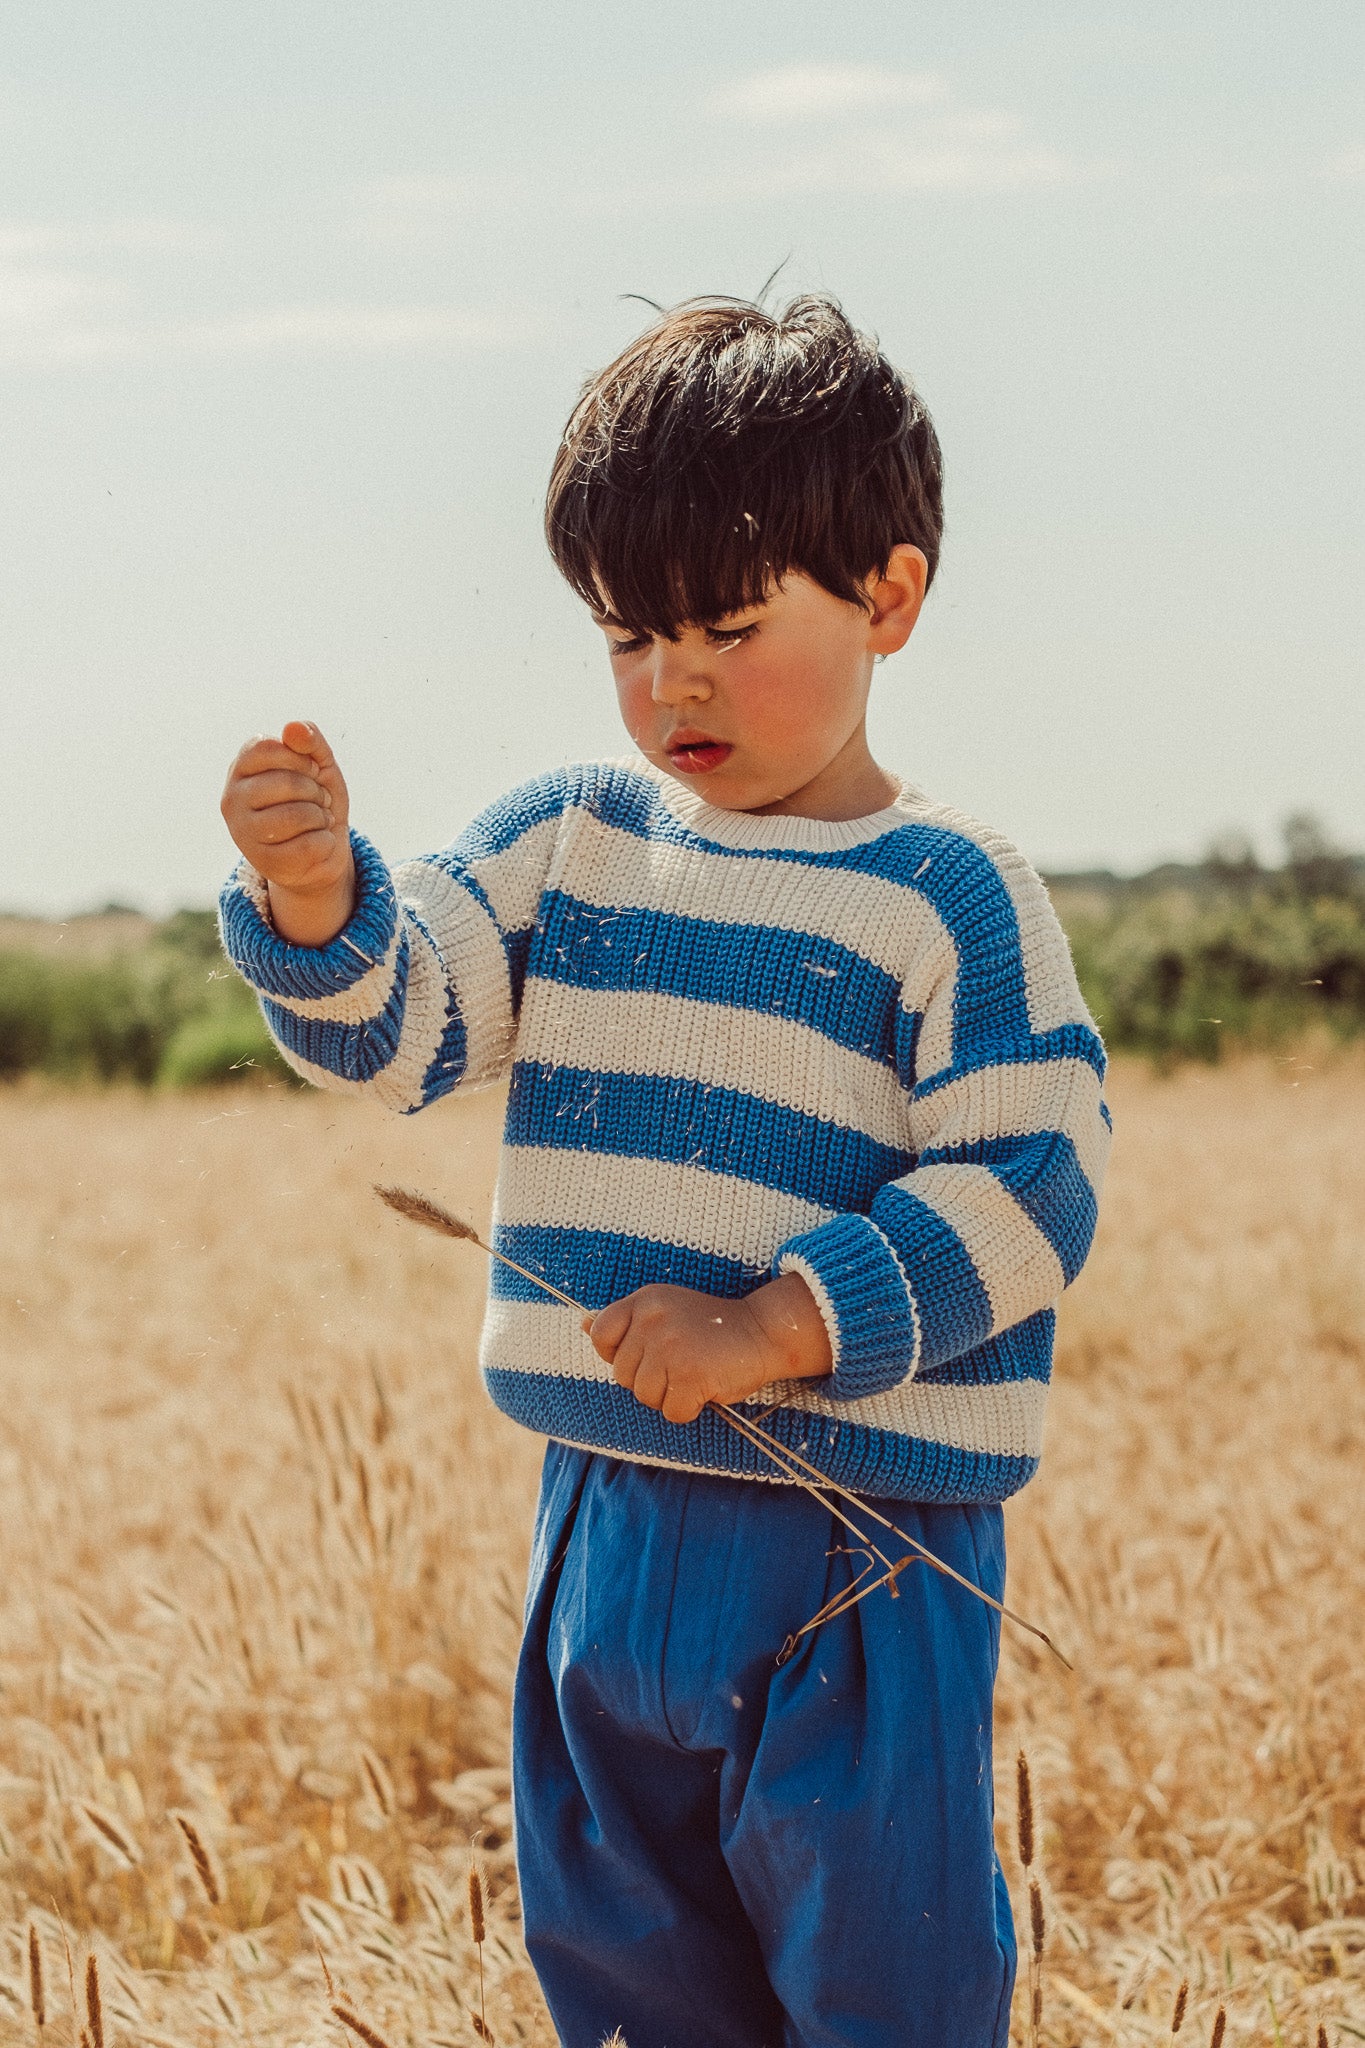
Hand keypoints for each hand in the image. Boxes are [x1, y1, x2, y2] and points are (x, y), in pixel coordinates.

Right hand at [221, 720, 355, 945]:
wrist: (323, 849)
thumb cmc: (314, 800)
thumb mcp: (318, 764)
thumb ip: (309, 740)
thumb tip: (293, 727)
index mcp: (240, 769)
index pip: (268, 748)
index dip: (301, 758)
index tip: (311, 770)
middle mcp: (232, 799)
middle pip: (287, 783)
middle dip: (316, 790)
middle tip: (319, 800)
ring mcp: (243, 833)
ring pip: (298, 816)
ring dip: (321, 817)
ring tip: (318, 820)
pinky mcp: (264, 863)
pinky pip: (309, 846)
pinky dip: (326, 842)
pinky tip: (317, 843)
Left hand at [583, 1273, 832, 1425]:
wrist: (762, 1332)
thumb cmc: (712, 1328)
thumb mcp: (666, 1310)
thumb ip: (628, 1322)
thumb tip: (583, 1326)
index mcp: (645, 1301)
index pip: (600, 1334)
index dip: (616, 1354)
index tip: (646, 1355)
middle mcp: (652, 1320)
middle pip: (623, 1375)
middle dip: (650, 1380)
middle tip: (682, 1364)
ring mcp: (670, 1347)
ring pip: (645, 1396)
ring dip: (670, 1396)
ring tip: (695, 1374)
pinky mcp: (690, 1374)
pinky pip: (672, 1411)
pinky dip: (690, 1408)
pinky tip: (706, 1387)